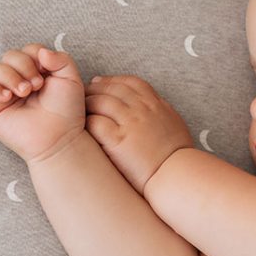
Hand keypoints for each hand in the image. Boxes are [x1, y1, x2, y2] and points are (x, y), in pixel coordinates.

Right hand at [0, 44, 85, 164]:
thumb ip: (61, 58)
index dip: (35, 56)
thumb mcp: (70, 78)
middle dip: (23, 66)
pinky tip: (8, 97)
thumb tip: (41, 52)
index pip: (25, 50)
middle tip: (37, 85)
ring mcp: (0, 94)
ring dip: (9, 75)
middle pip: (8, 56)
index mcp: (33, 71)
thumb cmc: (66, 111)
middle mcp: (14, 80)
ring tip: (24, 91)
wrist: (60, 137)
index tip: (47, 74)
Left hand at [85, 75, 193, 193]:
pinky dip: (87, 121)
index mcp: (155, 104)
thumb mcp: (173, 123)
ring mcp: (129, 123)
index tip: (99, 82)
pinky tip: (81, 125)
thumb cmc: (177, 154)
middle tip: (83, 94)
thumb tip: (150, 106)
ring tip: (78, 109)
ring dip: (87, 103)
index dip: (111, 80)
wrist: (177, 174)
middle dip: (94, 89)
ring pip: (100, 102)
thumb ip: (159, 111)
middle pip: (112, 89)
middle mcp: (142, 109)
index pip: (129, 82)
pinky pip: (96, 123)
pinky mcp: (118, 140)